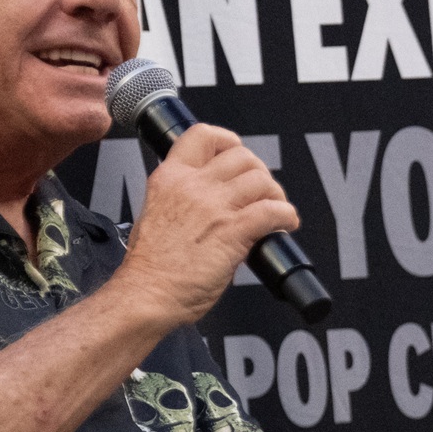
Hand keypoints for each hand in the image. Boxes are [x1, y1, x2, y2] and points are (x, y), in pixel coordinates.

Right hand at [113, 125, 298, 326]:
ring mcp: (213, 207)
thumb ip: (184, 198)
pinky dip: (286, 216)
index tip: (237, 154)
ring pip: (261, 180)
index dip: (228, 141)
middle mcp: (192, 186)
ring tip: (274, 210)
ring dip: (275, 194)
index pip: (202, 135)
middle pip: (242, 156)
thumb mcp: (156, 214)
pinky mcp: (232, 231)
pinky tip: (285, 225)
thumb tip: (216, 199)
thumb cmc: (150, 267)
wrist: (146, 296)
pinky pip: (273, 210)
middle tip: (260, 192)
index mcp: (169, 178)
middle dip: (258, 172)